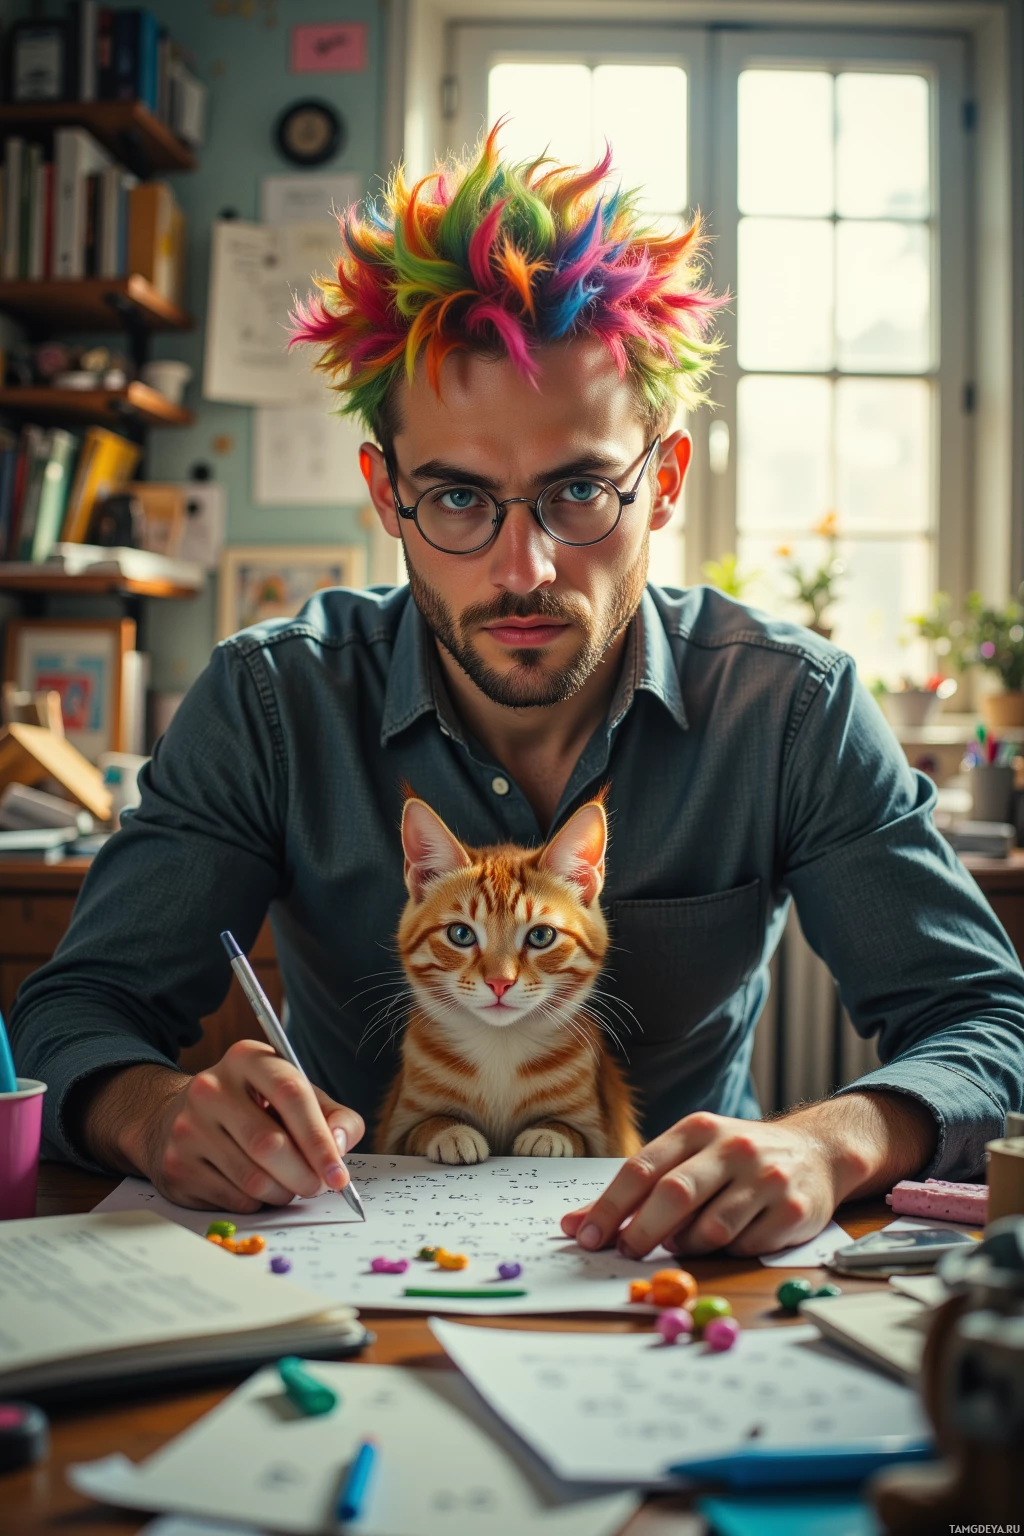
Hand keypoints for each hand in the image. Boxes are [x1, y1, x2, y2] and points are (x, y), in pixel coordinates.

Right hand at [80, 1042, 364, 1211]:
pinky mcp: (177, 1165)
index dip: (320, 1140)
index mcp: (248, 1058)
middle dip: (304, 1175)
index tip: (338, 1174)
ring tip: (288, 1185)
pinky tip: (257, 1188)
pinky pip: (234, 1198)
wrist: (177, 1116)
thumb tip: (339, 1146)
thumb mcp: (296, 1096)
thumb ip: (333, 1116)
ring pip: (253, 1179)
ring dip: (283, 1192)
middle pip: (271, 1144)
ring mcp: (188, 1126)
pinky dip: (258, 1202)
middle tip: (317, 1186)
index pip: (292, 1094)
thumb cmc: (253, 1107)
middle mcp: (211, 1087)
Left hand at [560, 1112, 838, 1257]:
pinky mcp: (792, 1210)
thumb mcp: (688, 1156)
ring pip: (711, 1228)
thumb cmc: (735, 1160)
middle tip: (626, 1253)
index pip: (642, 1168)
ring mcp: (766, 1178)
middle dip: (642, 1232)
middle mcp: (732, 1148)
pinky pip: (745, 1247)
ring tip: (686, 1241)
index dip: (610, 1206)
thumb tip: (574, 1224)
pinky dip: (728, 1252)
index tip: (584, 1236)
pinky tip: (730, 1239)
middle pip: (674, 1195)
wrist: (817, 1152)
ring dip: (689, 1245)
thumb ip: (635, 1189)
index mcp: (698, 1129)